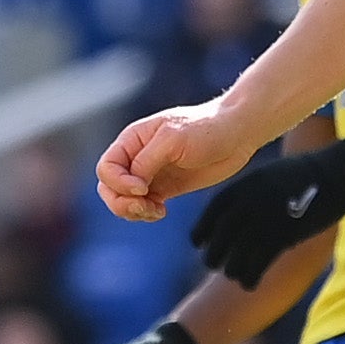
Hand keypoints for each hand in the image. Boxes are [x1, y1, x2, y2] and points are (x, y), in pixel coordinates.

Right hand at [95, 102, 258, 223]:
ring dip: (133, 211)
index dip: (118, 183)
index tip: (143, 187)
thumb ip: (146, 161)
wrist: (237, 135)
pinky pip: (142, 207)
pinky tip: (162, 211)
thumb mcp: (172, 140)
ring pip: (123, 200)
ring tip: (156, 211)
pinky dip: (146, 214)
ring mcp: (150, 174)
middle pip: (108, 187)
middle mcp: (136, 157)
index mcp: (132, 140)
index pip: (106, 168)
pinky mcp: (165, 189)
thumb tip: (132, 185)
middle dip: (121, 202)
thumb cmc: (206, 128)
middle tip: (145, 207)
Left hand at [191, 141, 344, 287]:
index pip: (211, 214)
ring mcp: (264, 221)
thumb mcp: (264, 177)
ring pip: (236, 256)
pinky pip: (257, 264)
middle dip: (214, 256)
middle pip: (220, 239)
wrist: (333, 176)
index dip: (201, 231)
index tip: (199, 243)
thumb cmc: (300, 177)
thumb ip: (244, 196)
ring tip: (234, 274)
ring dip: (232, 270)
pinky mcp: (281, 237)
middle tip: (213, 264)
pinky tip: (250, 284)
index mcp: (242, 186)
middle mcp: (248, 203)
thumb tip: (227, 221)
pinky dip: (250, 277)